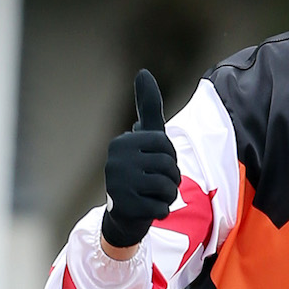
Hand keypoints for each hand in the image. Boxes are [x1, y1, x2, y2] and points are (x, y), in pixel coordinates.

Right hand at [101, 70, 179, 255]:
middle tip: (156, 185)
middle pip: (168, 167)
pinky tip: (148, 209)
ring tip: (152, 196)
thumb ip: (148, 108)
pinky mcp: (125, 207)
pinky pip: (162, 208)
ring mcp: (118, 183)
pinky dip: (161, 212)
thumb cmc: (139, 172)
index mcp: (123, 142)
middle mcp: (116, 160)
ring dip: (167, 196)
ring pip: (167, 188)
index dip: (170, 158)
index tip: (157, 165)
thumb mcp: (146, 139)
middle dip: (171, 179)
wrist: (123, 216)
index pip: (165, 145)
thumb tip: (143, 72)